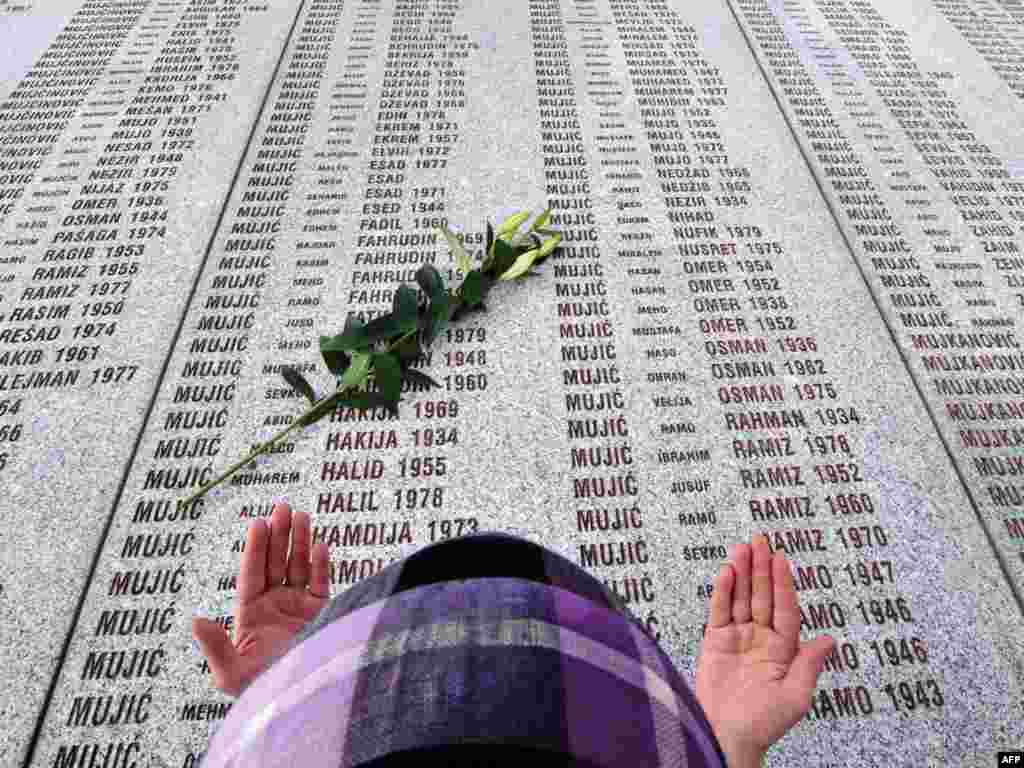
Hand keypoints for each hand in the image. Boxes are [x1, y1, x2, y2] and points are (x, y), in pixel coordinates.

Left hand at [192, 502, 330, 696]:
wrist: (301, 701)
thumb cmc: (262, 692)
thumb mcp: (231, 672)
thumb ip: (215, 645)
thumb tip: (196, 618)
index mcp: (251, 614)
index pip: (252, 573)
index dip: (256, 547)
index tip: (259, 522)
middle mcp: (275, 606)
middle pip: (276, 562)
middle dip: (279, 535)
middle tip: (282, 507)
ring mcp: (300, 608)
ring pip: (299, 566)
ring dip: (300, 541)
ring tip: (301, 516)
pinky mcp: (323, 614)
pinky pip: (322, 583)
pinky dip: (322, 565)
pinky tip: (319, 546)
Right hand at [695, 535, 834, 766]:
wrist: (726, 735)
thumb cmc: (763, 723)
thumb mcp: (796, 696)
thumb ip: (808, 664)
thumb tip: (829, 639)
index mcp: (783, 649)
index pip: (785, 608)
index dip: (783, 583)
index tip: (782, 559)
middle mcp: (760, 638)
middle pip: (762, 596)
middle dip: (761, 568)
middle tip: (760, 539)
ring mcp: (737, 638)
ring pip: (740, 598)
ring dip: (741, 572)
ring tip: (742, 548)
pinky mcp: (715, 641)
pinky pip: (719, 611)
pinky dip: (722, 591)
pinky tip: (727, 572)